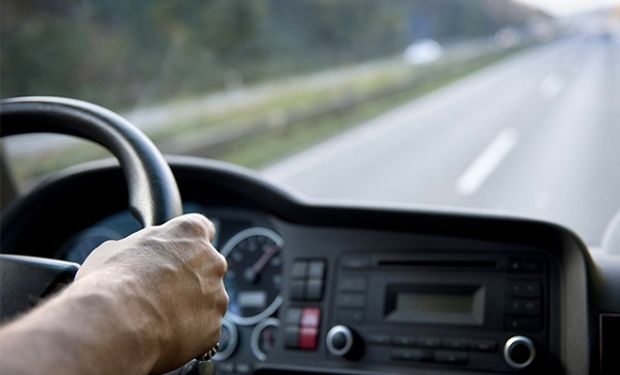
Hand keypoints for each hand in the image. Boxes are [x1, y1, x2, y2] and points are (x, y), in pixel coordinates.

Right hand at [75, 214, 228, 372]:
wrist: (116, 324)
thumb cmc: (112, 282)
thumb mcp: (114, 250)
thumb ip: (138, 249)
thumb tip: (131, 257)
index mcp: (190, 233)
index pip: (202, 228)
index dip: (187, 243)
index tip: (178, 253)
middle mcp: (212, 261)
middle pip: (207, 267)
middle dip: (189, 278)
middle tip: (160, 292)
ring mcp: (217, 296)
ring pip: (208, 301)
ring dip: (190, 307)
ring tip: (157, 318)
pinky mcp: (214, 328)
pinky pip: (203, 329)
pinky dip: (188, 334)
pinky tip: (163, 335)